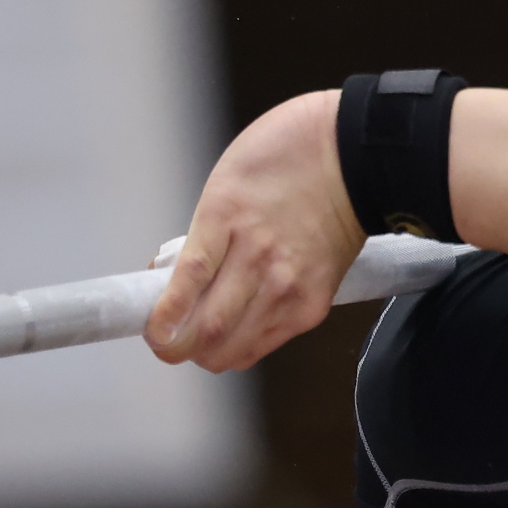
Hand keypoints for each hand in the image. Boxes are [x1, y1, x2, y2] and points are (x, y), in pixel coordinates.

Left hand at [145, 90, 363, 371]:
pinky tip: (233, 334)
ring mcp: (288, 284)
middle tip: (167, 339)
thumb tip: (175, 283)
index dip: (162, 321)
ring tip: (197, 340)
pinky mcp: (313, 303)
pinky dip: (239, 348)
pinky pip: (265, 343)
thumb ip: (203, 234)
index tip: (151, 331)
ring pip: (232, 347)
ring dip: (206, 352)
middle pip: (208, 329)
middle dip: (175, 346)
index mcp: (227, 216)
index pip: (187, 283)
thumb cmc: (288, 156)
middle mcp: (258, 257)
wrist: (356, 155)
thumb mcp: (227, 181)